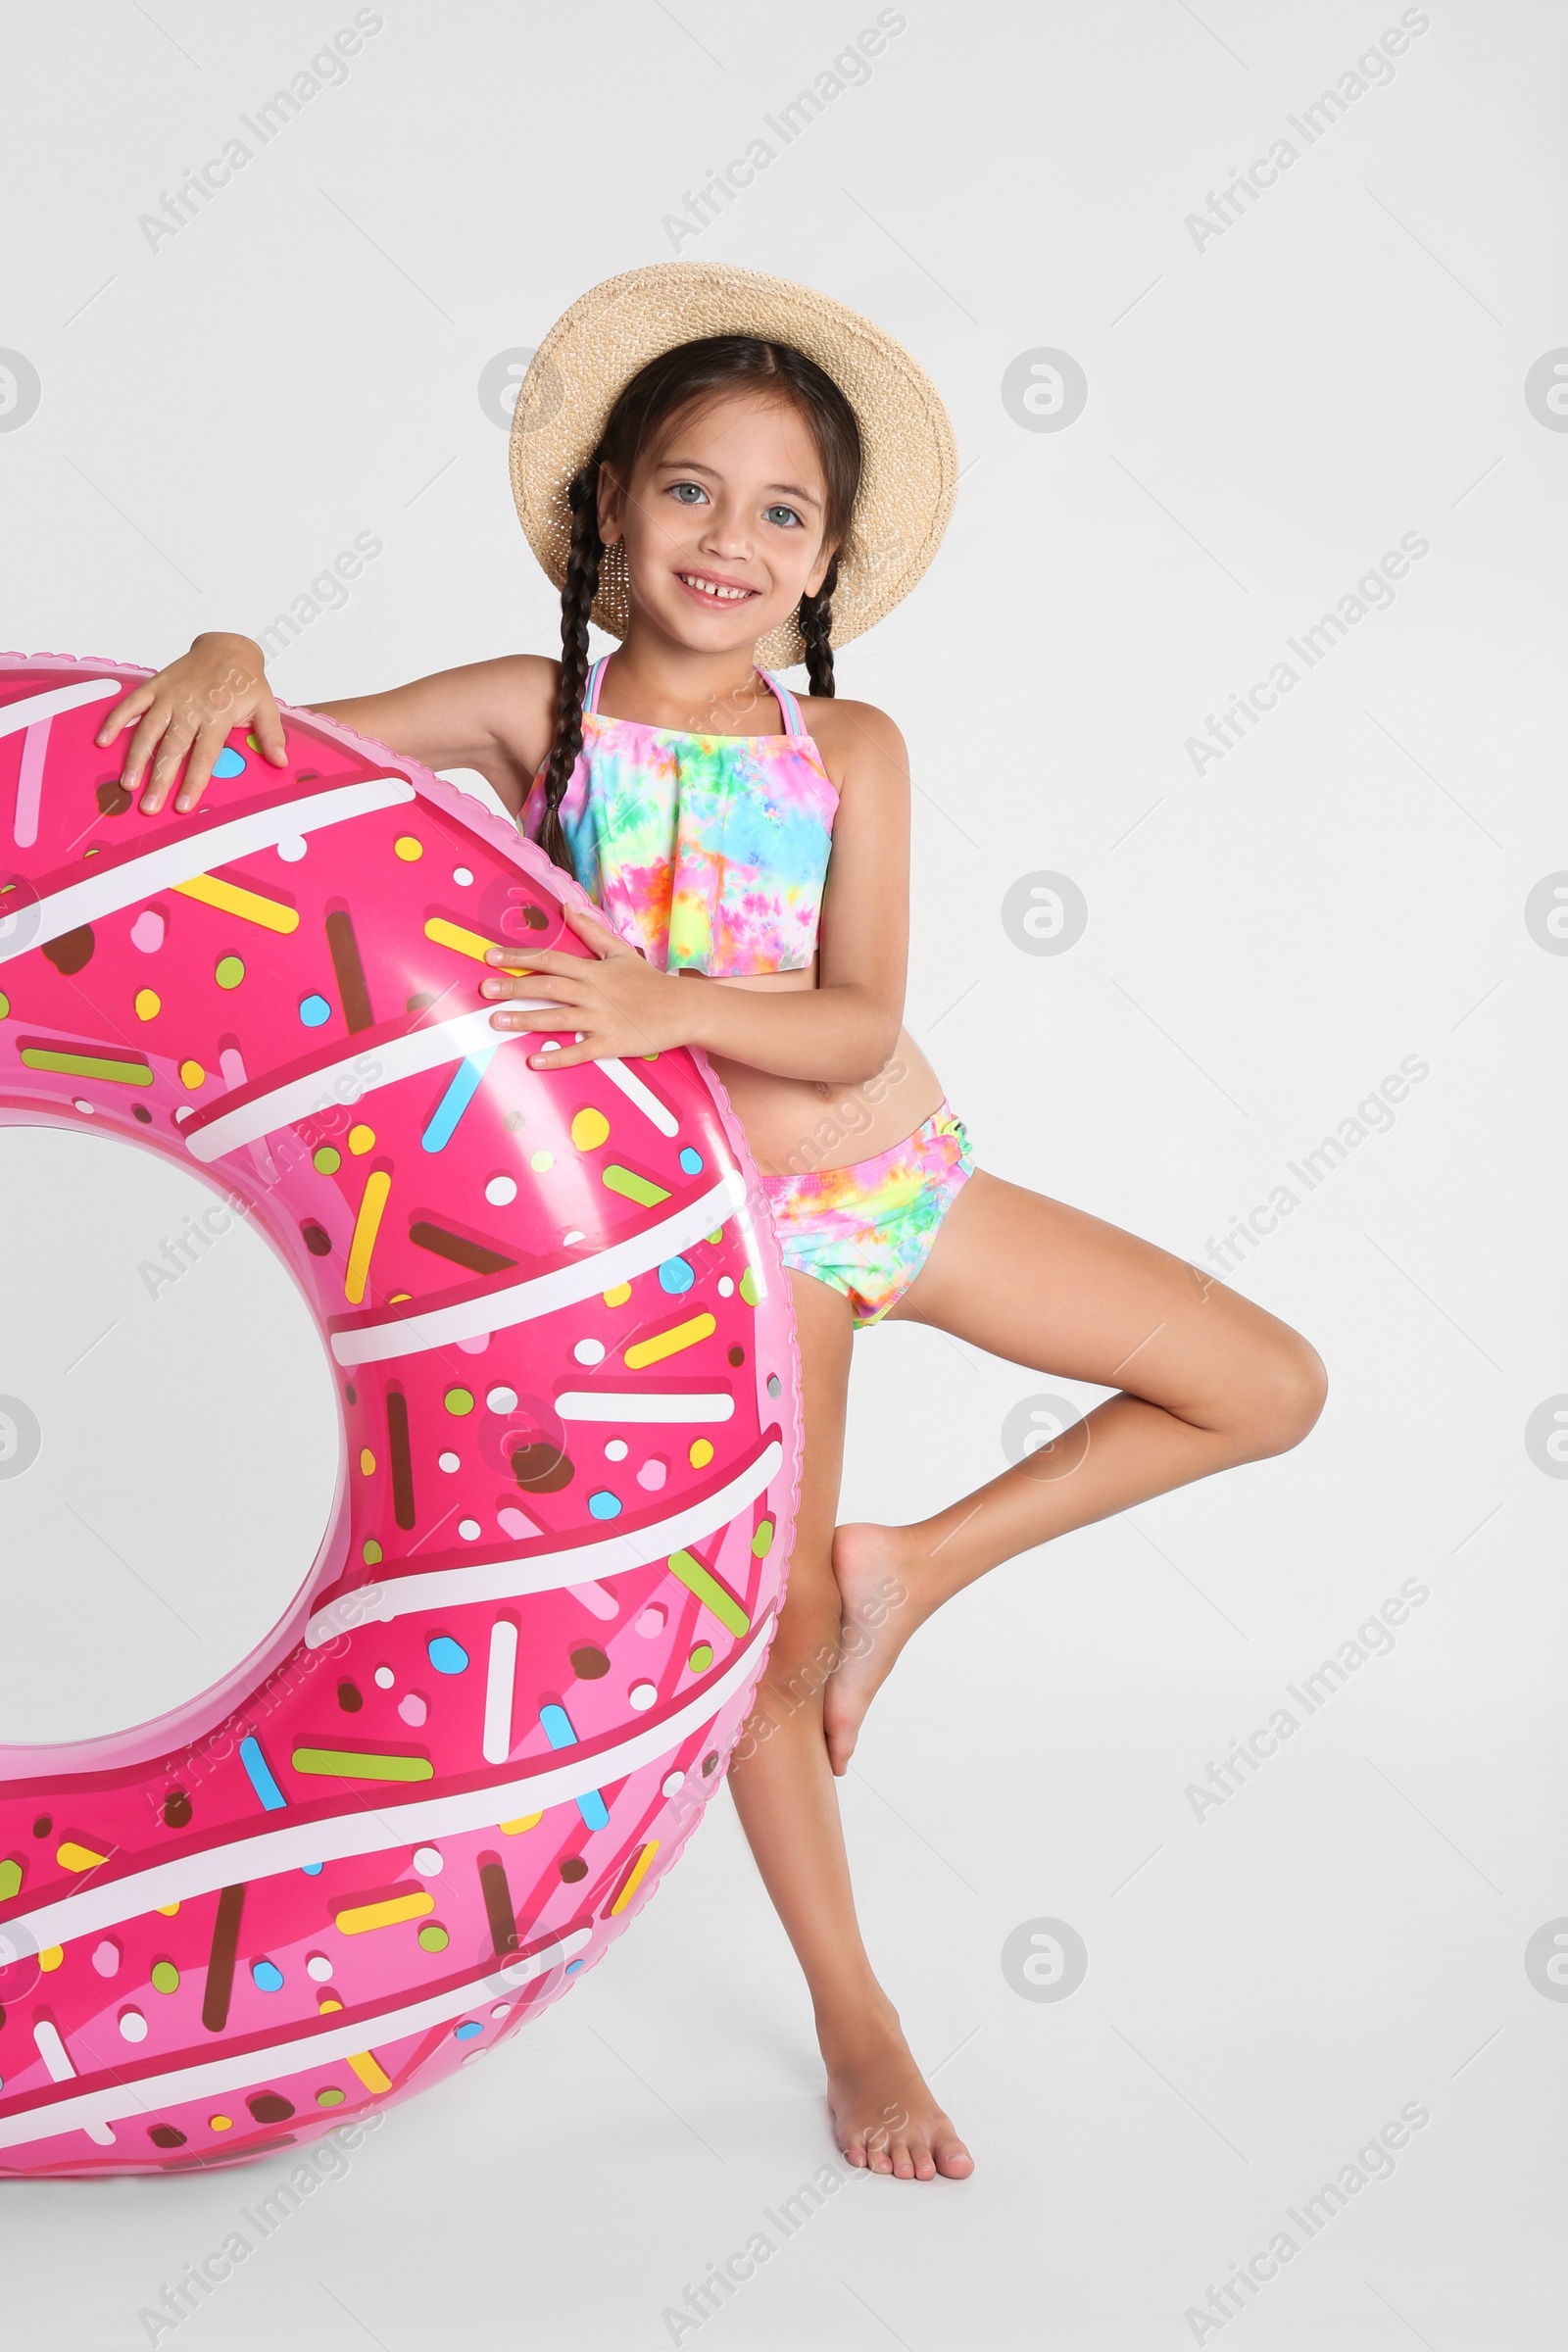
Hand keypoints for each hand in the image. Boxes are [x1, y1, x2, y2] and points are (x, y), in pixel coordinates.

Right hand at [96, 632, 288, 813]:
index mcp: (216, 717)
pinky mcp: (155, 686)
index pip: (203, 756)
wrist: (227, 647)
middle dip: (159, 780)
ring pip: (148, 731)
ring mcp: (169, 697)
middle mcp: (189, 708)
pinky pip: (131, 704)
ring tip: (126, 784)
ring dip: (135, 758)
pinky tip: (102, 741)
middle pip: (171, 749)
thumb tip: (281, 761)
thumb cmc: (245, 682)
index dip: (192, 781)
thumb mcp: (265, 705)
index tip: (182, 805)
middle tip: (148, 806)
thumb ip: (271, 735)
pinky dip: (116, 720)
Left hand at [482, 901, 698, 1068]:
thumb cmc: (649, 981)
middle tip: (484, 990)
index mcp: (593, 970)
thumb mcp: (620, 951)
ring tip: (497, 1021)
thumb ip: (590, 930)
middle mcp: (593, 993)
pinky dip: (557, 1057)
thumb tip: (566, 907)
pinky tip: (534, 1060)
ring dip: (525, 1019)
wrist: (683, 1008)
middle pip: (548, 987)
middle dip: (514, 987)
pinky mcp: (610, 1043)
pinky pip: (579, 1051)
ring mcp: (601, 1019)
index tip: (491, 957)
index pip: (550, 960)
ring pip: (557, 1019)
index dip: (519, 958)